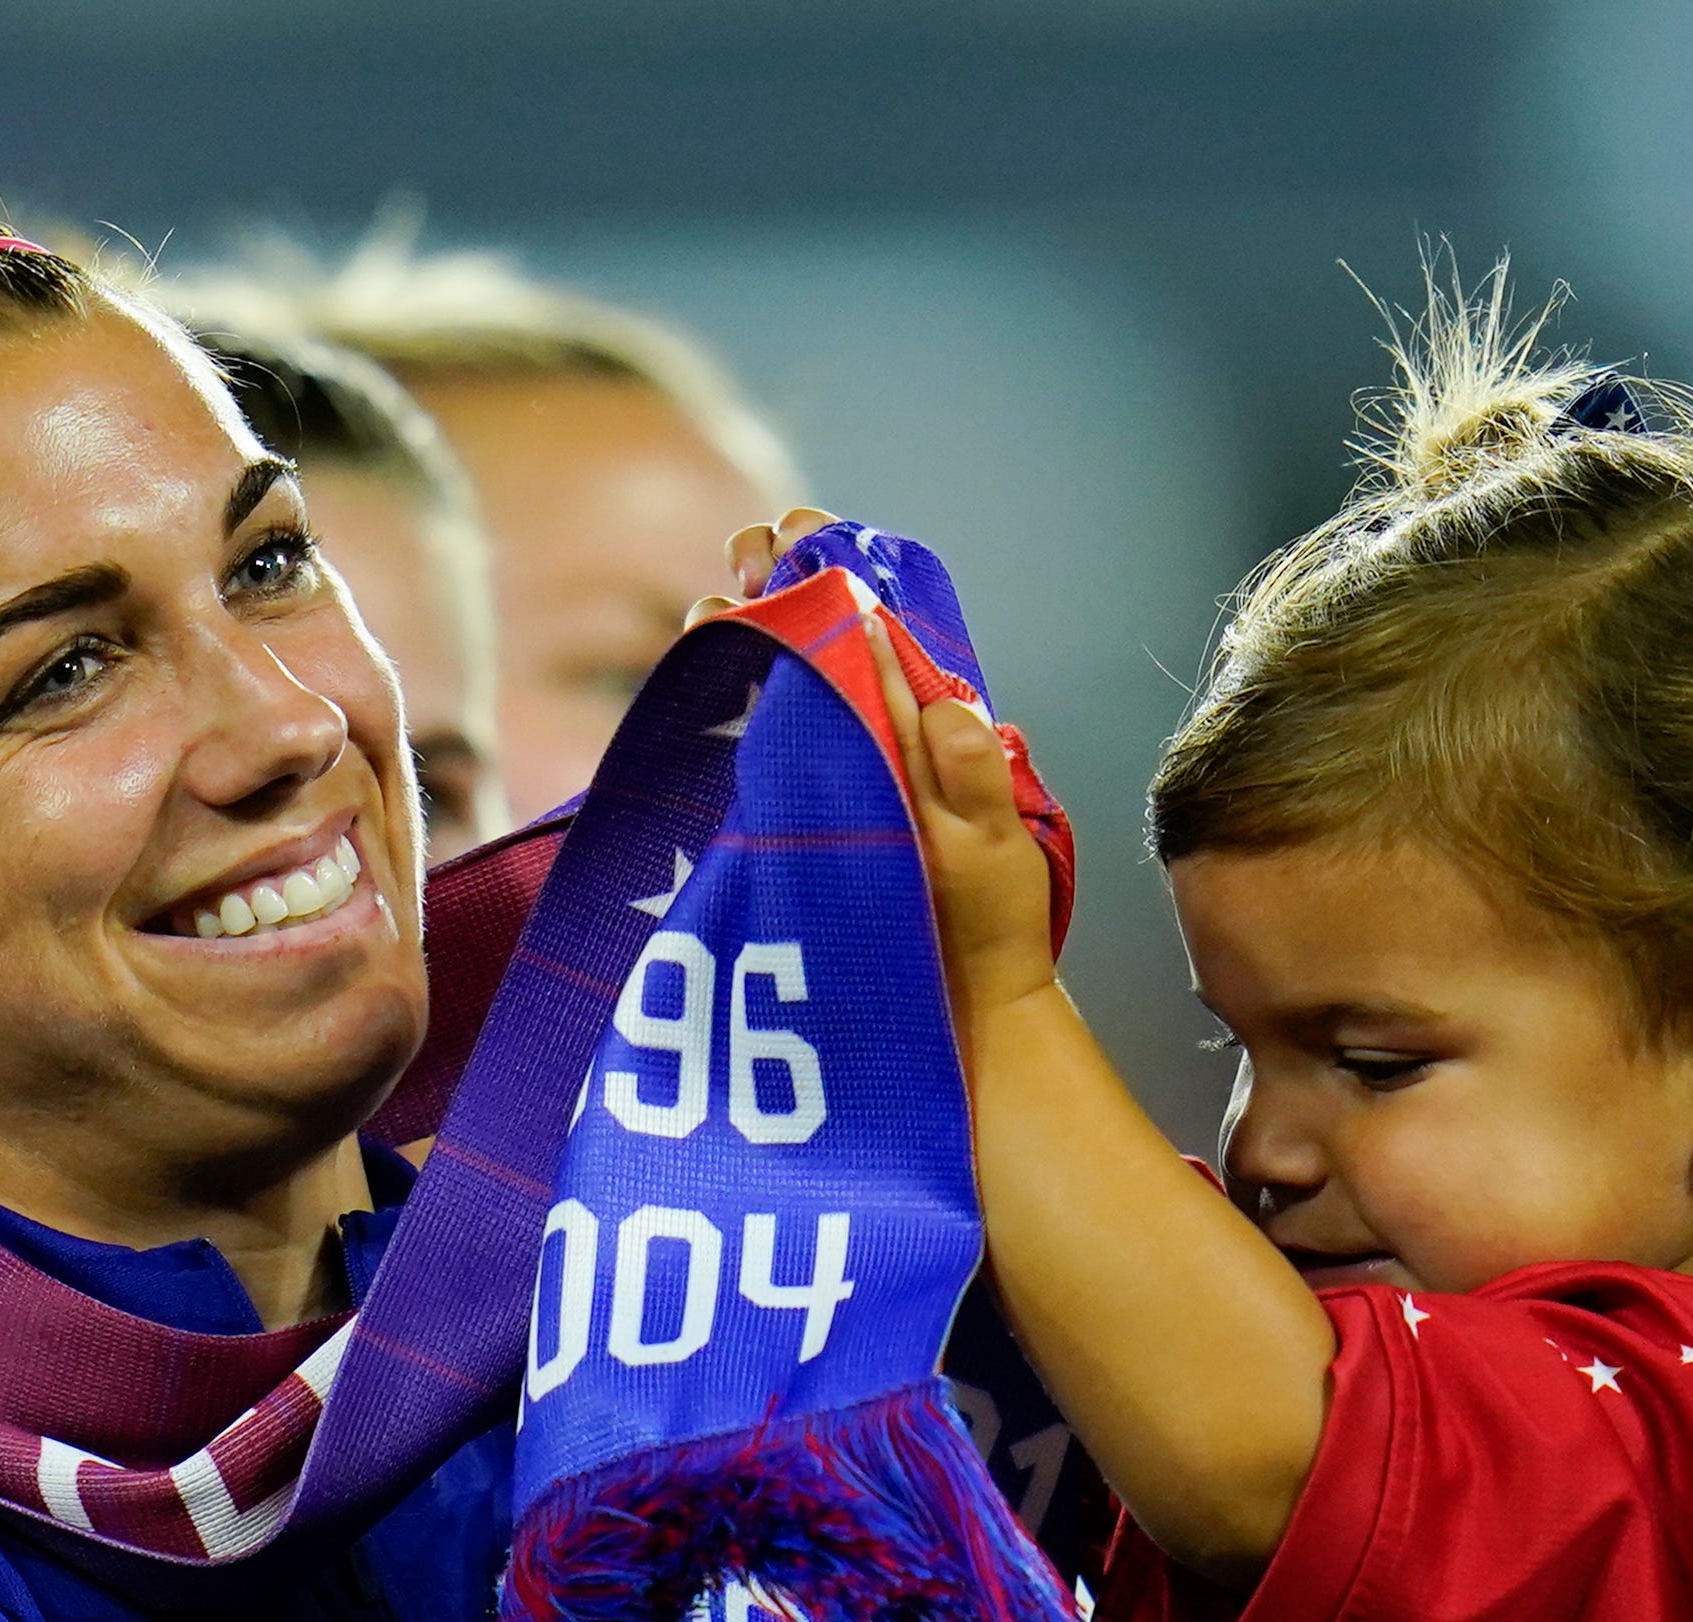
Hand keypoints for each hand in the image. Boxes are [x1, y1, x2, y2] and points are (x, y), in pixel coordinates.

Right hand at [692, 509, 1060, 1025]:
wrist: (954, 1019)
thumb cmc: (984, 931)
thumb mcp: (992, 847)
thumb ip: (967, 772)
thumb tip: (943, 696)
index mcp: (922, 733)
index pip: (871, 631)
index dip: (833, 572)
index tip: (799, 531)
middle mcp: (868, 744)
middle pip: (812, 641)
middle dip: (774, 582)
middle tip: (749, 555)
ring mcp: (822, 781)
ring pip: (770, 683)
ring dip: (740, 629)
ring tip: (716, 602)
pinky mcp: (785, 824)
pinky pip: (745, 747)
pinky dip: (719, 700)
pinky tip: (700, 669)